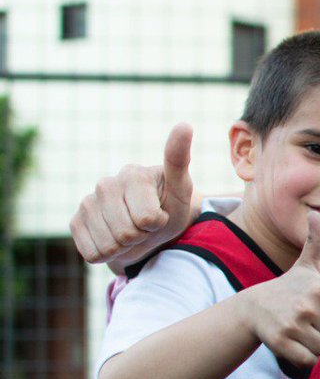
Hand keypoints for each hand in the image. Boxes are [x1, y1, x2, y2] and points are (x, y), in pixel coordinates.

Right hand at [70, 123, 197, 265]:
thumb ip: (179, 160)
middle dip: (141, 237)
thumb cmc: (170, 206)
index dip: (158, 224)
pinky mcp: (76, 221)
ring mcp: (88, 202)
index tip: (161, 213)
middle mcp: (106, 184)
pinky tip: (114, 239)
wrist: (153, 227)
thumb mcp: (182, 189)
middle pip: (126, 234)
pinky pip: (91, 252)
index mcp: (132, 175)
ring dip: (125, 247)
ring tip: (133, 232)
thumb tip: (185, 124)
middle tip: (147, 227)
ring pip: (108, 246)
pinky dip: (107, 254)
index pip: (147, 220)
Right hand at [237, 212, 319, 367]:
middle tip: (305, 318)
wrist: (253, 308)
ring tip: (298, 329)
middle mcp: (308, 307)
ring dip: (314, 344)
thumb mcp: (306, 265)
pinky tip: (292, 342)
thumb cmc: (288, 288)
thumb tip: (318, 213)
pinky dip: (303, 357)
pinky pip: (309, 361)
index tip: (318, 306)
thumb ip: (317, 242)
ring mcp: (294, 325)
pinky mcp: (282, 344)